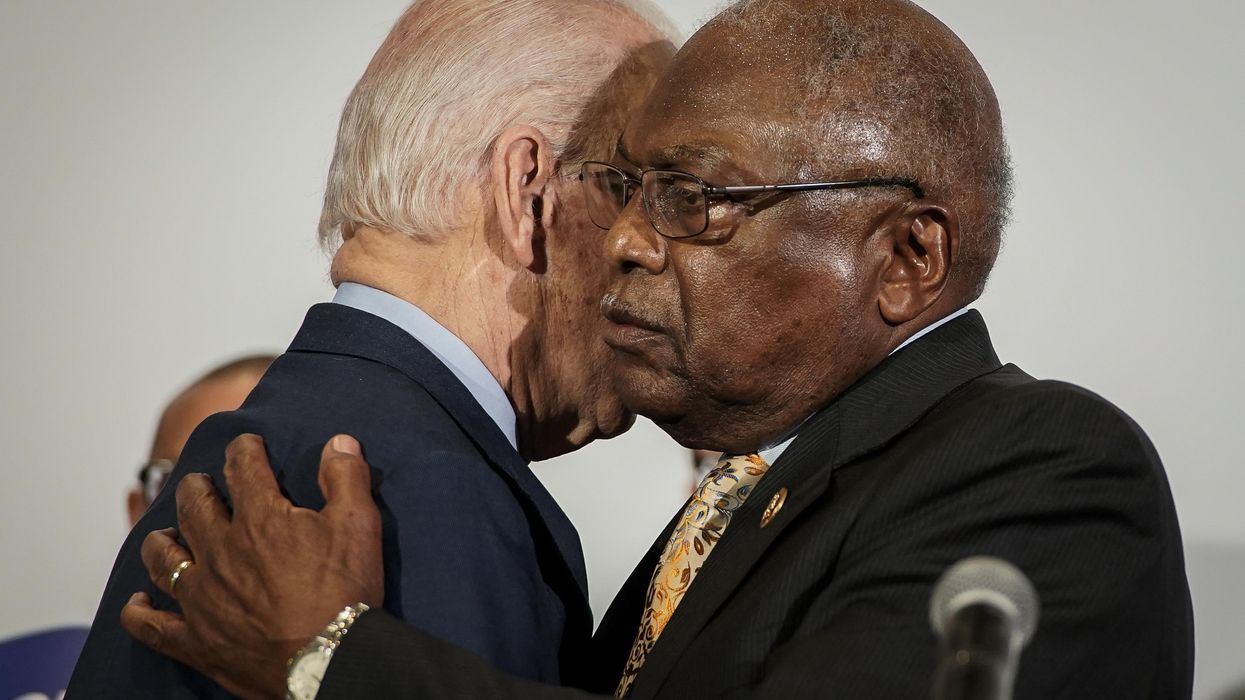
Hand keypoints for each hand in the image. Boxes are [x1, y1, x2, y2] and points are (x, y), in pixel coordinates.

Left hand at [121, 433, 383, 698]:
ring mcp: (200, 596)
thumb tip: (338, 442)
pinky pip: (150, 625)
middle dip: (198, 487)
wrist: (329, 659)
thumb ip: (346, 476)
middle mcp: (219, 550)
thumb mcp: (359, 524)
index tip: (247, 445)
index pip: (242, 467)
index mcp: (259, 518)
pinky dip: (139, 611)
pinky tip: (138, 601)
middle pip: (194, 505)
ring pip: (162, 557)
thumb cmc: (345, 591)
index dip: (244, 449)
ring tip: (167, 533)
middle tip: (203, 485)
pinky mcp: (194, 639)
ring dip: (162, 539)